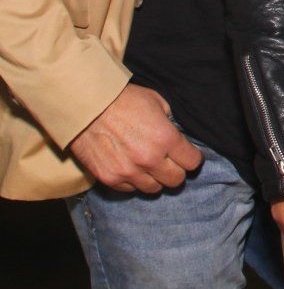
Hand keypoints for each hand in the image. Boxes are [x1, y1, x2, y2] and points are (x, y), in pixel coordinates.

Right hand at [70, 85, 202, 195]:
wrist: (86, 105)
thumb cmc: (123, 99)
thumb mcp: (156, 101)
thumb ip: (171, 122)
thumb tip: (179, 136)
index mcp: (165, 138)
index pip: (193, 162)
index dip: (191, 157)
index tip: (186, 154)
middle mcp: (149, 159)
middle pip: (176, 180)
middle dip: (176, 170)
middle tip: (168, 161)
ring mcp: (128, 171)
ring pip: (154, 189)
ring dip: (154, 178)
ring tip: (147, 165)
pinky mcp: (109, 178)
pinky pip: (130, 189)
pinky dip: (132, 181)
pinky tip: (129, 166)